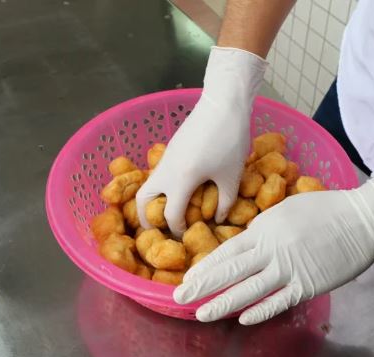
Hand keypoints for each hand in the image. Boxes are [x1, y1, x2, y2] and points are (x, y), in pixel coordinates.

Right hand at [136, 47, 266, 236]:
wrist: (224, 104)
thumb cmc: (230, 141)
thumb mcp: (231, 176)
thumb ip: (225, 202)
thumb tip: (218, 220)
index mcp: (180, 180)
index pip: (169, 215)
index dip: (176, 230)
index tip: (186, 236)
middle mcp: (165, 170)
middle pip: (142, 200)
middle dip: (146, 218)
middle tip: (161, 229)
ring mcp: (165, 158)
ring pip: (148, 185)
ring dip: (153, 202)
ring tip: (169, 212)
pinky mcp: (170, 149)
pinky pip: (158, 174)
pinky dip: (162, 187)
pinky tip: (181, 189)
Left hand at [174, 164, 373, 323]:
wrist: (362, 218)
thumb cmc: (326, 208)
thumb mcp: (287, 208)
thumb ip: (265, 227)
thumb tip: (248, 242)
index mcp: (264, 227)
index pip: (227, 251)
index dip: (204, 267)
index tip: (187, 278)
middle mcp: (272, 248)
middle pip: (230, 271)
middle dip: (202, 286)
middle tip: (180, 298)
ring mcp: (289, 268)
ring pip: (249, 290)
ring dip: (223, 303)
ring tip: (202, 314)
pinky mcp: (308, 284)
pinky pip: (279, 301)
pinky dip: (260, 311)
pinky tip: (243, 319)